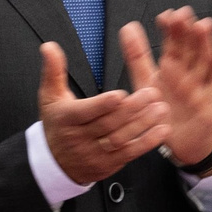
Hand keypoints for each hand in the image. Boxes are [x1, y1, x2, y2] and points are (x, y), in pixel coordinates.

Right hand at [37, 41, 168, 186]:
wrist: (56, 163)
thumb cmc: (57, 124)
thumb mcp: (50, 97)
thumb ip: (54, 70)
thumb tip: (50, 47)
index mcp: (66, 119)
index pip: (85, 112)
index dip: (103, 105)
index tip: (120, 95)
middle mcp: (80, 138)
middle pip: (108, 124)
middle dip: (131, 109)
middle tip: (151, 93)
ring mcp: (95, 153)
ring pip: (121, 138)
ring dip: (143, 124)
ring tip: (160, 108)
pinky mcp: (110, 163)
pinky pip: (130, 153)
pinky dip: (147, 141)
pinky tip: (161, 129)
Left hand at [119, 11, 211, 168]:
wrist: (182, 145)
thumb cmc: (164, 111)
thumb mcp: (147, 82)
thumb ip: (137, 56)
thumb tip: (127, 26)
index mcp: (172, 67)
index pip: (172, 45)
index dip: (170, 31)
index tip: (165, 16)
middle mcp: (189, 73)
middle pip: (189, 50)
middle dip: (186, 32)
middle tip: (183, 14)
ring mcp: (203, 85)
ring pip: (204, 61)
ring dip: (205, 44)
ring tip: (203, 25)